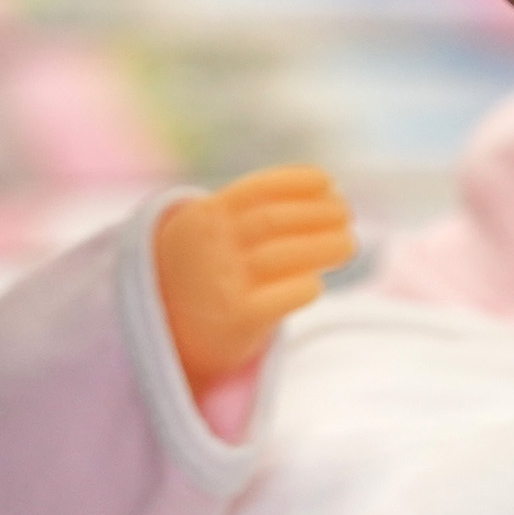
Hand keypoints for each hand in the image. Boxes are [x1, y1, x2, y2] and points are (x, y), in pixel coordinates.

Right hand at [153, 168, 354, 390]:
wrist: (166, 332)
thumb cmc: (206, 274)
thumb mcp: (214, 235)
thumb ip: (252, 215)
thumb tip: (327, 197)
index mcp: (205, 217)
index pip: (258, 190)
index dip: (296, 182)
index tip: (328, 183)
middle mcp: (210, 246)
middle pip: (275, 221)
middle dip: (319, 215)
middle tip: (347, 216)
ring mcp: (221, 282)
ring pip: (284, 255)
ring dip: (325, 245)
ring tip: (347, 244)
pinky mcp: (235, 319)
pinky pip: (283, 297)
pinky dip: (306, 286)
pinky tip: (315, 284)